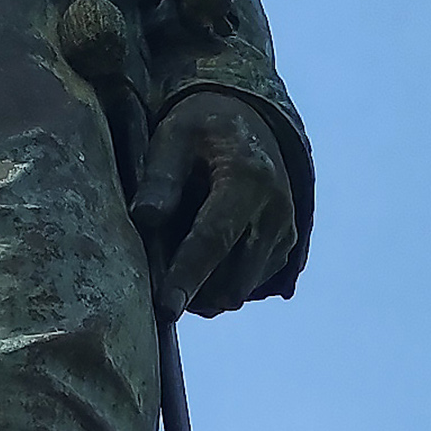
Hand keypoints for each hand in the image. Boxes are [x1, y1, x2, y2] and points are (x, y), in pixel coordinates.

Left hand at [133, 87, 296, 318]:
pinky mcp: (285, 248)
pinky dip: (221, 284)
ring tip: (180, 258)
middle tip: (158, 272)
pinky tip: (205, 256)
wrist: (251, 123)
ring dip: (205, 292)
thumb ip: (161, 177)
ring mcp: (284, 232)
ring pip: (238, 291)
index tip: (166, 307)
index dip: (188, 277)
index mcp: (247, 179)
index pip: (214, 239)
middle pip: (231, 280)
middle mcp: (274, 211)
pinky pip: (247, 287)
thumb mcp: (174, 136)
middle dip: (193, 292)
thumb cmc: (203, 130)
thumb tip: (146, 219)